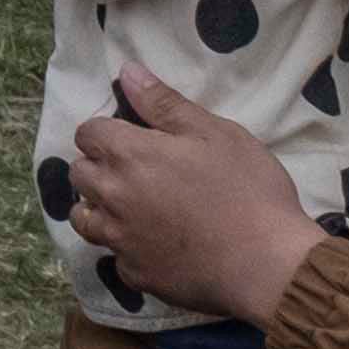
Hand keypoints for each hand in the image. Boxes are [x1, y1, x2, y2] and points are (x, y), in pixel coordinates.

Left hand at [68, 70, 328, 328]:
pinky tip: (153, 247)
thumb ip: (164, 103)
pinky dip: (127, 250)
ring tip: (129, 208)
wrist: (268, 266)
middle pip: (79, 173)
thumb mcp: (215, 133)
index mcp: (128, 155)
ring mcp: (121, 240)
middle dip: (99, 166)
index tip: (132, 137)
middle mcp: (113, 196)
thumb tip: (127, 72)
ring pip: (84, 219)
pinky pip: (116, 258)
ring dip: (98, 209)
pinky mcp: (137, 275)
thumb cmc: (247, 190)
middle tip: (135, 171)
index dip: (107, 131)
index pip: (88, 132)